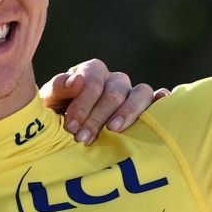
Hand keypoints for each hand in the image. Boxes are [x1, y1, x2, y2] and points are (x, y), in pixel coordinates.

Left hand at [41, 59, 167, 144]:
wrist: (65, 134)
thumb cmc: (56, 115)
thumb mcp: (49, 102)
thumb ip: (58, 88)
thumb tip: (76, 80)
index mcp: (91, 73)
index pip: (93, 81)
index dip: (82, 103)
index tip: (71, 126)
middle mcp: (114, 80)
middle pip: (114, 91)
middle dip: (97, 116)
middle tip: (83, 138)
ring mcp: (133, 93)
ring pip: (141, 92)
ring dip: (128, 112)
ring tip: (114, 130)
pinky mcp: (147, 108)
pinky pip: (159, 101)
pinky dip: (162, 104)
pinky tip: (159, 113)